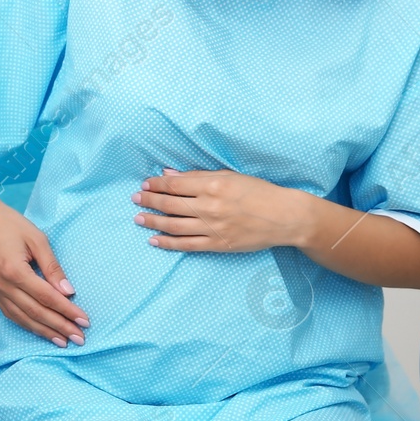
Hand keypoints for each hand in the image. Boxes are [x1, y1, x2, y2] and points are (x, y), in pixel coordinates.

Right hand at [0, 193, 89, 347]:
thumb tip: (68, 291)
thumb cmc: (8, 223)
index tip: (84, 320)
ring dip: (44, 331)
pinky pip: (10, 314)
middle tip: (79, 338)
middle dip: (60, 327)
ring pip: (23, 318)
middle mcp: (2, 285)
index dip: (67, 311)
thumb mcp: (36, 239)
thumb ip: (52, 267)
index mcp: (14, 271)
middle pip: (36, 313)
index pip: (47, 297)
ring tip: (63, 341)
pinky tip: (39, 330)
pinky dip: (27, 324)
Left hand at [132, 168, 308, 251]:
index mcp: (213, 185)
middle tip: (135, 199)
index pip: (175, 185)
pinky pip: (186, 245)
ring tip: (138, 218)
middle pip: (170, 204)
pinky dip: (168, 243)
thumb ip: (198, 176)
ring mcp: (212, 228)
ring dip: (152, 221)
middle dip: (149, 201)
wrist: (284, 217)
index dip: (156, 185)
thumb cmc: (258, 191)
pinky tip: (154, 240)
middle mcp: (210, 206)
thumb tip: (169, 175)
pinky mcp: (217, 244)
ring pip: (173, 226)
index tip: (145, 184)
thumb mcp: (230, 175)